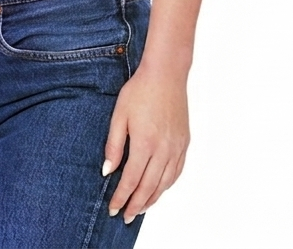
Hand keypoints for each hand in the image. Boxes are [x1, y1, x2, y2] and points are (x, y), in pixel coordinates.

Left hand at [103, 65, 189, 224]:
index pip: (132, 180)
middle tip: (125, 216)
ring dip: (152, 199)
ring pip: (165, 183)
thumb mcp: (119, 115)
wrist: (165, 76)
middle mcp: (163, 150)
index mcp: (145, 144)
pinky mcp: (184, 144)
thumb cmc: (139, 92)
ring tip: (140, 208)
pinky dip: (167, 185)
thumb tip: (108, 171)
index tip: (114, 209)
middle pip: (149, 187)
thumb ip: (114, 145)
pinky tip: (159, 189)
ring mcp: (176, 148)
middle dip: (136, 204)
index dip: (122, 197)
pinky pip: (176, 172)